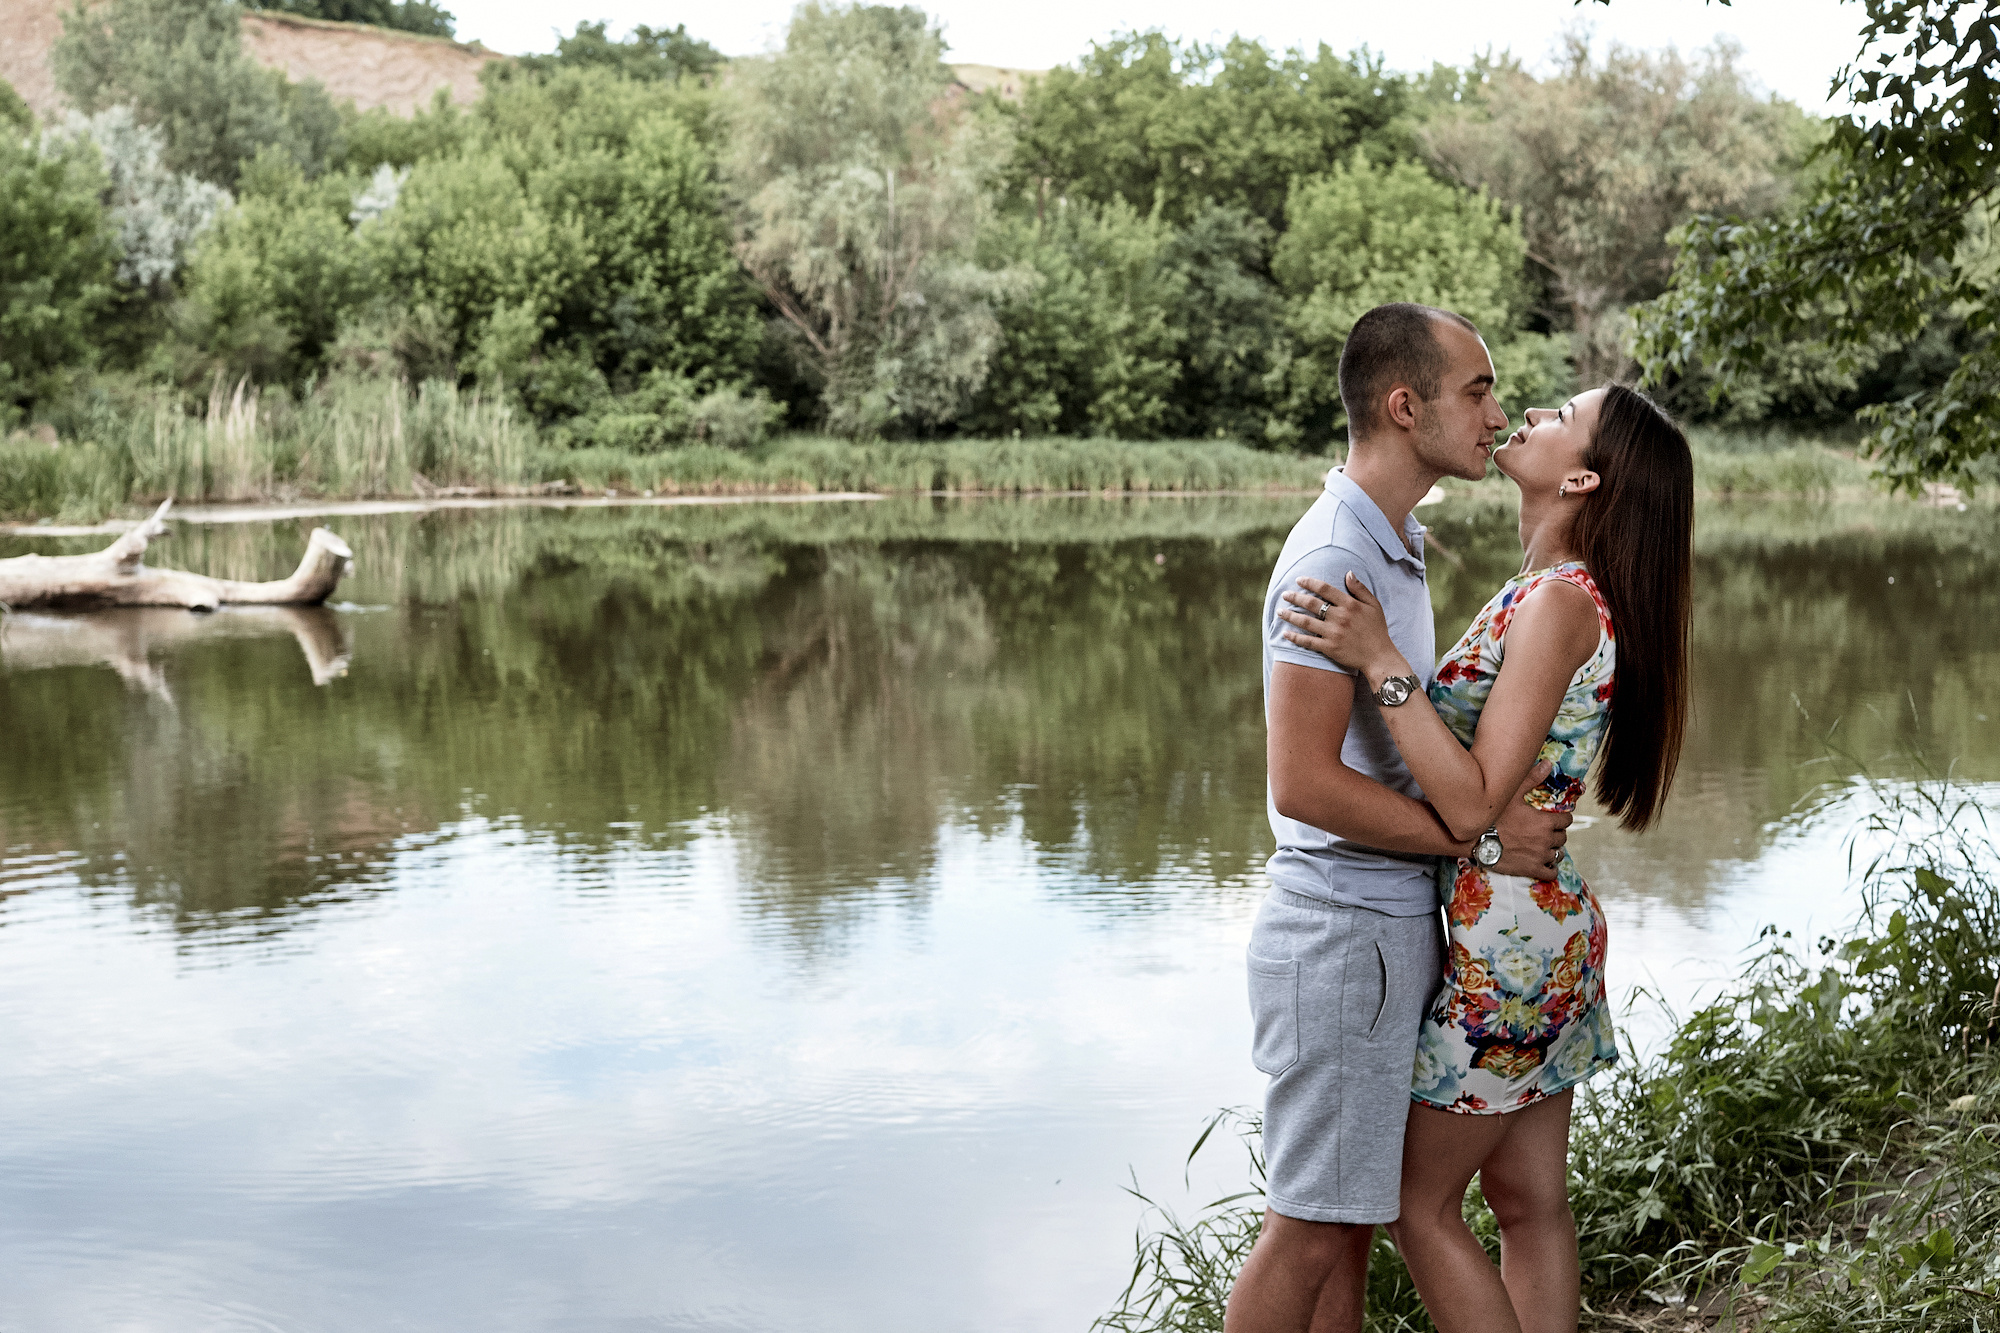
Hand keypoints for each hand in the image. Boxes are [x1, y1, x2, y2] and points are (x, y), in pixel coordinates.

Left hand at [1277, 572, 1404, 681]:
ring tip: (1279, 612)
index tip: (1298, 580)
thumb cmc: (1377, 629)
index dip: (1310, 582)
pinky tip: (1285, 634)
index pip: (1325, 589)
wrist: (1379, 656)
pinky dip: (1295, 637)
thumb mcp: (1374, 605)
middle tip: (1284, 594)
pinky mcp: (1329, 648)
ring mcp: (1333, 633)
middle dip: (1295, 597)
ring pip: (1306, 622)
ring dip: (1290, 616)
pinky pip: (1308, 641)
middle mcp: (1340, 617)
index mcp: (1350, 605)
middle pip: (1311, 603)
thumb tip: (1348, 573)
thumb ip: (1360, 589)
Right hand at [1491, 761, 1570, 879]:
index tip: (1556, 817)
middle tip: (1547, 830)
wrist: (1476, 840)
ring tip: (1544, 846)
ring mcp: (1539, 856)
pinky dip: (1551, 868)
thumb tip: (1548, 763)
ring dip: (1553, 849)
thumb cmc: (1493, 815)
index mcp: (1545, 822)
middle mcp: (1546, 840)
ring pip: (1557, 854)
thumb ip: (1532, 778)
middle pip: (1562, 837)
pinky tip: (1544, 863)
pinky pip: (1551, 872)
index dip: (1562, 818)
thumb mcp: (1511, 793)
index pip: (1566, 820)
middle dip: (1556, 833)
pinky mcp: (1531, 869)